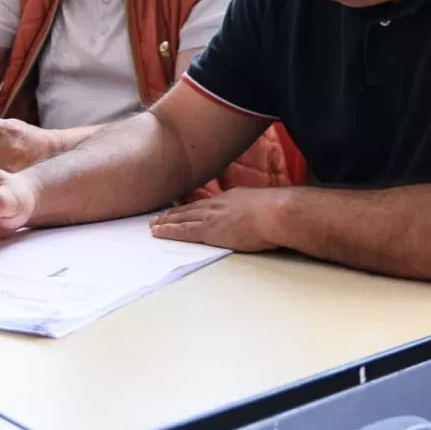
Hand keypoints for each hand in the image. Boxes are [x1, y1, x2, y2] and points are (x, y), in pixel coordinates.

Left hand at [149, 188, 282, 252]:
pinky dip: (169, 230)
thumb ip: (252, 209)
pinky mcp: (209, 230)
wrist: (276, 213)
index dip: (190, 207)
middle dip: (173, 213)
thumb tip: (255, 215)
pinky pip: (183, 231)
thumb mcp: (261, 204)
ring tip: (153, 224)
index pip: (205, 203)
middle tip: (157, 216)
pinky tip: (157, 232)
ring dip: (166, 221)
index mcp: (230, 198)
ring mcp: (212, 216)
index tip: (180, 209)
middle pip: (189, 208)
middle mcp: (217, 204)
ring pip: (182, 218)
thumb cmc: (277, 212)